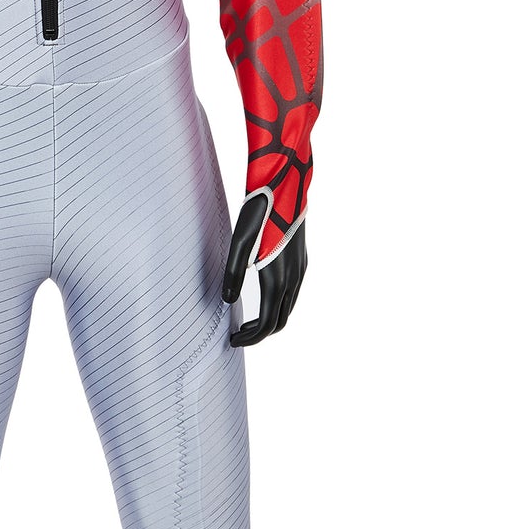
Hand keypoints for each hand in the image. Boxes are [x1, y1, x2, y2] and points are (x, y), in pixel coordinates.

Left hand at [221, 196, 306, 346]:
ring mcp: (300, 270)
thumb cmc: (259, 213)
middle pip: (280, 321)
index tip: (232, 341)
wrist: (286, 188)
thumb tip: (227, 300)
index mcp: (277, 279)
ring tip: (247, 322)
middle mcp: (293, 279)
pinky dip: (277, 306)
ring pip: (288, 309)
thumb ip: (233, 274)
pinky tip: (261, 299)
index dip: (250, 338)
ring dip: (269, 321)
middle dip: (259, 334)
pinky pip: (292, 294)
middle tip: (237, 335)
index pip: (267, 324)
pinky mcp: (301, 262)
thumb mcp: (239, 243)